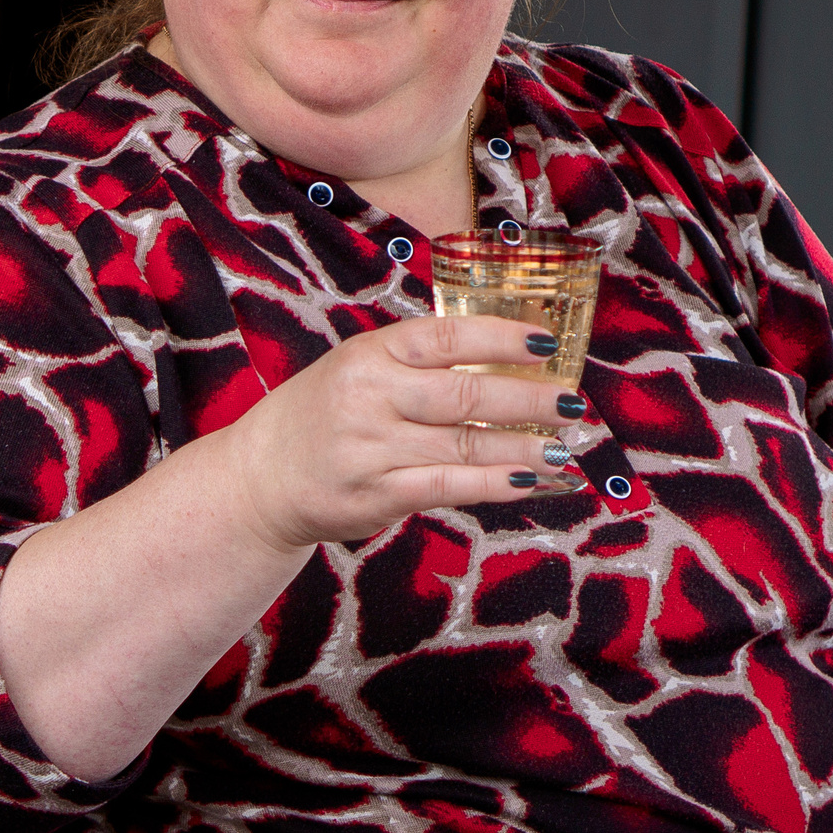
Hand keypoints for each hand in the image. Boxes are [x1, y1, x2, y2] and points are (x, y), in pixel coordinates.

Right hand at [226, 314, 577, 552]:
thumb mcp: (359, 369)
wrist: (260, 477)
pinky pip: (447, 488)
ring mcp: (371, 448)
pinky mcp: (375, 495)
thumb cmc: (323, 416)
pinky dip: (494, 485)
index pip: (445, 337)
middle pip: (465, 394)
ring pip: (464, 446)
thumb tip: (509, 362)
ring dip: (523, 448)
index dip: (501, 338)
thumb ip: (419, 364)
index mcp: (369, 353)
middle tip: (571, 402)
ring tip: (563, 447)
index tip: (547, 344)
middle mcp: (369, 396)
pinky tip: (528, 480)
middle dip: (527, 399)